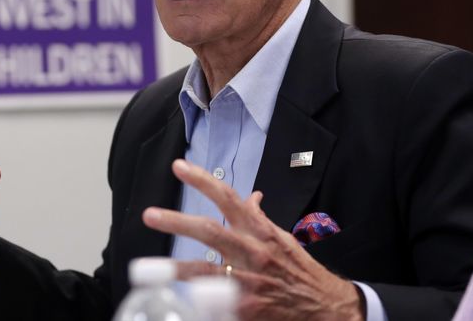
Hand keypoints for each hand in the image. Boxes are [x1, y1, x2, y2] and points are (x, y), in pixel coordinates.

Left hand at [142, 159, 364, 320]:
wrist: (324, 306)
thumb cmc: (300, 270)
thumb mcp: (282, 239)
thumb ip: (259, 220)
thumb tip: (251, 198)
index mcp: (260, 232)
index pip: (229, 198)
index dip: (203, 180)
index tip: (179, 167)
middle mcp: (252, 252)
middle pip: (210, 231)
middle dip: (177, 222)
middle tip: (150, 215)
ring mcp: (247, 282)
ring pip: (205, 271)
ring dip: (175, 269)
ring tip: (147, 268)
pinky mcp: (245, 309)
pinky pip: (214, 303)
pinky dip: (195, 301)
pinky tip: (175, 301)